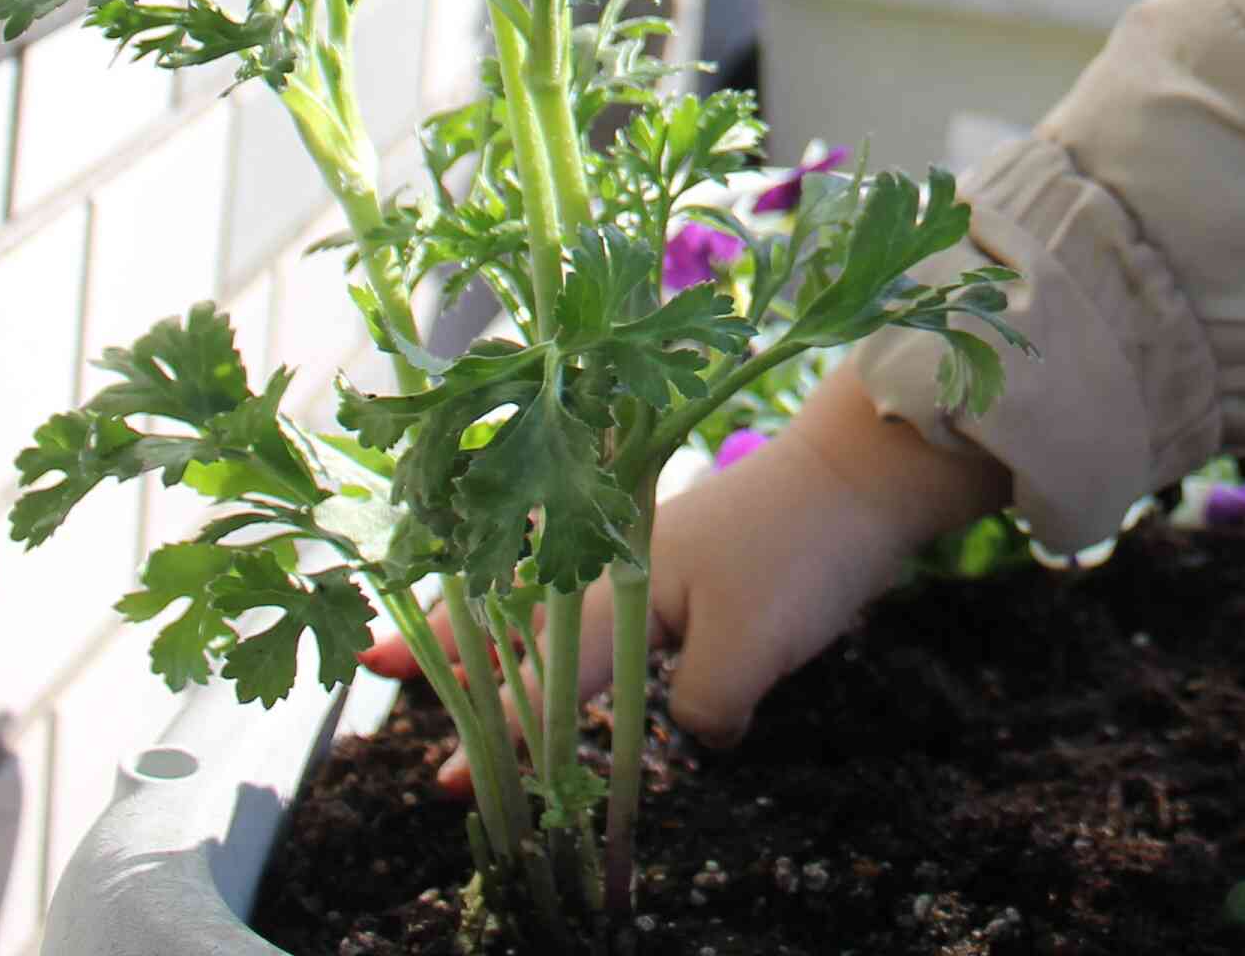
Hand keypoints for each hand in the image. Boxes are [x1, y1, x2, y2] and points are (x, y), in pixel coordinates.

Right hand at [357, 359, 1012, 788]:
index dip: (497, 731)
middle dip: (450, 649)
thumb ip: (702, 711)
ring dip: (501, 631)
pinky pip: (611, 593)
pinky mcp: (699, 551)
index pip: (541, 677)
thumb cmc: (805, 548)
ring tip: (445, 656)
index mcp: (617, 586)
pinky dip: (572, 618)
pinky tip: (570, 634)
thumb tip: (694, 733)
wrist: (873, 466)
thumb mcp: (750, 653)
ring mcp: (657, 547)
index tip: (445, 778)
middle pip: (517, 615)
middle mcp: (619, 560)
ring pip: (557, 600)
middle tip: (371, 664)